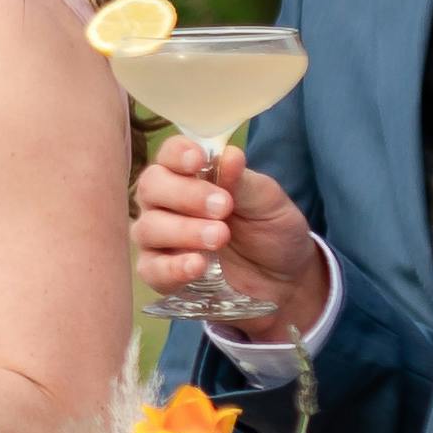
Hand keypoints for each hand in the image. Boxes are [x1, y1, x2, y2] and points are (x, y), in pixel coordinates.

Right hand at [133, 140, 328, 339]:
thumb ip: (244, 182)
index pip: (170, 154)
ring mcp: (159, 239)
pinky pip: (151, 269)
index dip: (178, 154)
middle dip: (184, 195)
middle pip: (151, 187)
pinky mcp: (161, 273)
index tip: (198, 161)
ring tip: (220, 237)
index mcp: (189, 175)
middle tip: (223, 208)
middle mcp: (165, 202)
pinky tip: (197, 266)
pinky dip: (172, 267)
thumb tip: (230, 154)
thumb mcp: (267, 202)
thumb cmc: (270, 229)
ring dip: (184, 231)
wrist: (284, 278)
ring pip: (148, 228)